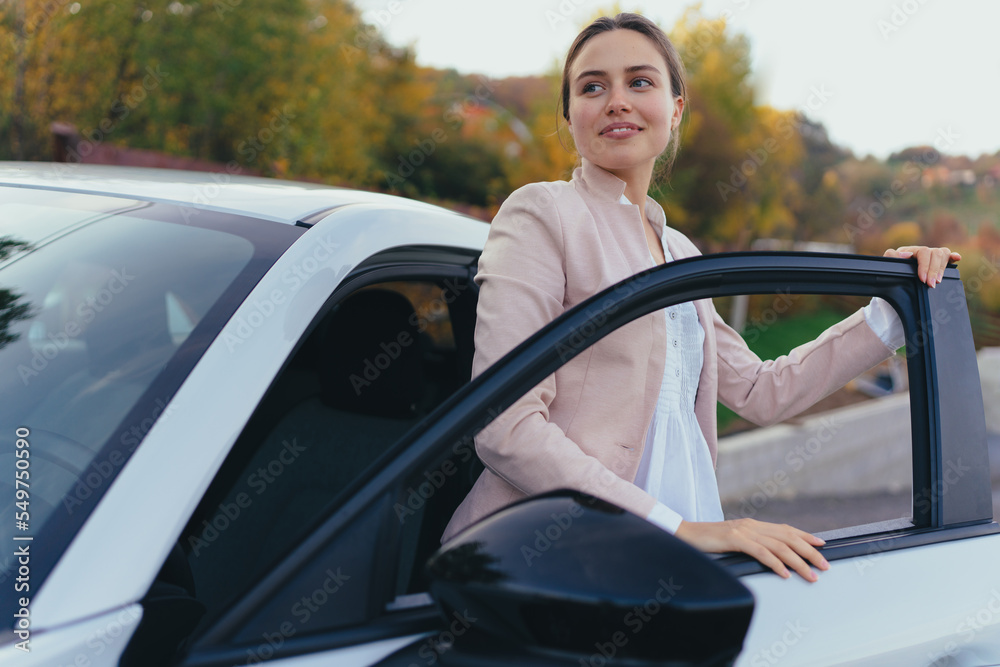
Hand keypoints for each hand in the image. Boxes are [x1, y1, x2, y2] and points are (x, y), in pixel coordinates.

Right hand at [675, 518, 828, 581]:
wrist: (684, 534)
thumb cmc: (708, 541)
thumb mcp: (733, 541)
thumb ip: (751, 544)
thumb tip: (770, 556)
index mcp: (753, 525)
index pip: (785, 529)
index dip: (805, 536)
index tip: (822, 544)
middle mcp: (752, 525)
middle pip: (788, 537)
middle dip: (809, 551)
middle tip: (825, 565)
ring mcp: (743, 531)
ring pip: (779, 546)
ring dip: (798, 562)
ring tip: (811, 575)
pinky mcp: (734, 539)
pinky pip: (760, 552)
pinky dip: (775, 563)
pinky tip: (785, 574)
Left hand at [883, 246, 961, 287]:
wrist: (893, 282)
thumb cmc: (891, 272)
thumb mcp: (887, 265)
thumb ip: (892, 257)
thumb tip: (908, 255)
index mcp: (911, 250)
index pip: (923, 252)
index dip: (925, 266)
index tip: (922, 279)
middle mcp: (923, 251)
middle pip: (936, 253)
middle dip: (934, 270)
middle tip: (931, 285)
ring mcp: (931, 256)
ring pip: (943, 254)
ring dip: (942, 268)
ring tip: (937, 281)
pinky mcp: (938, 262)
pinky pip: (948, 256)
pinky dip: (953, 257)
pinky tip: (957, 258)